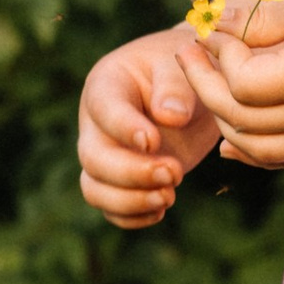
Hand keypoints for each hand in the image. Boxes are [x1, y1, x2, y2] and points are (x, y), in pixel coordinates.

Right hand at [77, 25, 223, 225]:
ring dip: (129, 201)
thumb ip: (176, 87)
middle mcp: (97, 123)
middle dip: (131, 173)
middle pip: (93, 158)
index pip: (103, 110)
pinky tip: (161, 209)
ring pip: (94, 189)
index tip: (154, 141)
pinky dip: (132, 217)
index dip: (124, 129)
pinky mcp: (121, 180)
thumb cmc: (184, 68)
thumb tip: (170, 117)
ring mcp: (106, 154)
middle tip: (174, 173)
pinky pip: (110, 208)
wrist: (191, 86)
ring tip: (169, 196)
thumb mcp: (183, 66)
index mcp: (107, 85)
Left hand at [186, 0, 283, 167]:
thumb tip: (218, 32)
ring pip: (260, 150)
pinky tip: (232, 140)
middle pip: (242, 120)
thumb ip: (266, 21)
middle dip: (206, 86)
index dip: (218, 55)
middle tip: (188, 53)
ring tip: (206, 90)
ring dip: (226, 123)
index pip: (242, 82)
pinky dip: (256, 153)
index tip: (209, 26)